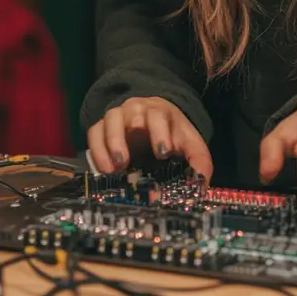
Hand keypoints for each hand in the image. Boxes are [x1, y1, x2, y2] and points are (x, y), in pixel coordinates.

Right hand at [87, 96, 212, 178]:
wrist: (155, 120)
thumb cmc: (173, 135)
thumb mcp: (190, 145)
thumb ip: (200, 162)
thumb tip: (202, 185)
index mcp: (161, 112)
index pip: (158, 115)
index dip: (159, 132)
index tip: (163, 153)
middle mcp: (137, 110)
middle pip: (131, 115)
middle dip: (128, 137)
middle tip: (126, 161)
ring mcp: (118, 116)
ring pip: (109, 120)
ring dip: (110, 143)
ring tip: (115, 167)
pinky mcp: (102, 127)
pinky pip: (94, 132)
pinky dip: (96, 149)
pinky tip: (104, 169)